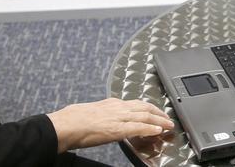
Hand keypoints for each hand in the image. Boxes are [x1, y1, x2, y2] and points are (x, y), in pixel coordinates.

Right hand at [47, 98, 173, 152]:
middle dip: (159, 113)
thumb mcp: (93, 111)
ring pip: (145, 116)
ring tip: (168, 125)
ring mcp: (118, 118)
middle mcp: (118, 108)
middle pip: (145, 108)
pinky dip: (150, 128)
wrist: (66, 125)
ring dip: (159, 121)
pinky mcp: (117, 129)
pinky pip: (138, 128)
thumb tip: (107, 119)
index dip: (149, 108)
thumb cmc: (73, 120)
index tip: (156, 111)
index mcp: (112, 103)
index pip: (136, 103)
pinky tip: (158, 131)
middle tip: (168, 118)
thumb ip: (104, 114)